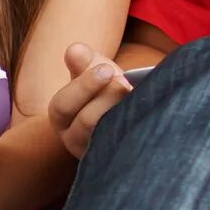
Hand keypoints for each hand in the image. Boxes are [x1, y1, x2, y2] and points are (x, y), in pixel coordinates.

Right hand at [47, 41, 135, 160]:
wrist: (125, 114)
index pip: (63, 105)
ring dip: (123, 113)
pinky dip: (137, 128)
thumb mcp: (93, 72)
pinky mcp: (119, 159)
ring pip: (107, 136)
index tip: (107, 69)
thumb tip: (75, 49)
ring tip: (136, 95)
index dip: (84, 86)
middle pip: (86, 122)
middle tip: (124, 82)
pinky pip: (127, 147)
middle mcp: (74, 138)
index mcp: (62, 116)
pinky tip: (147, 113)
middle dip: (107, 98)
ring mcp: (97, 152)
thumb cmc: (105, 88)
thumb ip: (84, 61)